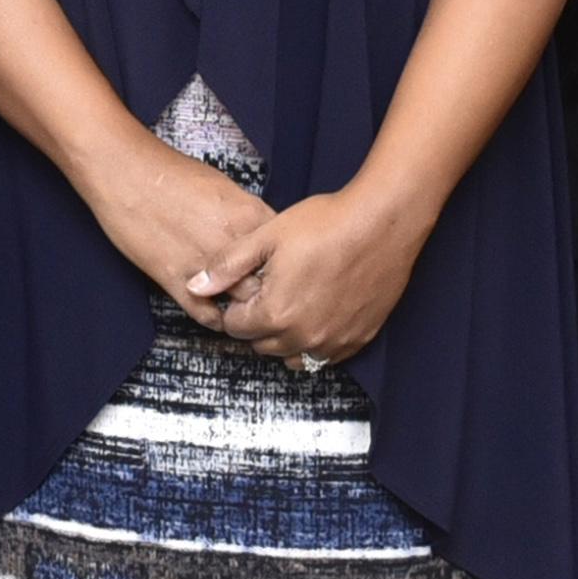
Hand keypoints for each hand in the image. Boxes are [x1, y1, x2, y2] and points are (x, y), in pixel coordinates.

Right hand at [67, 129, 273, 330]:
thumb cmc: (170, 172)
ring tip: (245, 314)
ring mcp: (206, 265)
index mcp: (249, 215)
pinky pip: (207, 315)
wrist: (125, 171)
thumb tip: (257, 234)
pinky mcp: (175, 280)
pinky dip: (214, 320)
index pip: (285, 254)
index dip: (285, 267)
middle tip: (267, 299)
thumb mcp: (223, 186)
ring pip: (243, 306)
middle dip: (270, 294)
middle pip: (271, 284)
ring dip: (245, 312)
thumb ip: (245, 214)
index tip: (279, 273)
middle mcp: (234, 243)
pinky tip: (216, 314)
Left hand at [191, 182, 424, 366]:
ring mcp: (333, 342)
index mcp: (275, 314)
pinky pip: (325, 356)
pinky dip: (315, 341)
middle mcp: (303, 337)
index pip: (235, 326)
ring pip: (292, 355)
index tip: (247, 285)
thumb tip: (194, 286)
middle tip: (270, 289)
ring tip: (293, 301)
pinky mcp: (358, 339)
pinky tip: (319, 311)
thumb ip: (227, 266)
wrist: (383, 222)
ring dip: (285, 336)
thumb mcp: (266, 237)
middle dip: (258, 321)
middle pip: (262, 344)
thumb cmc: (325, 223)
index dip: (236, 304)